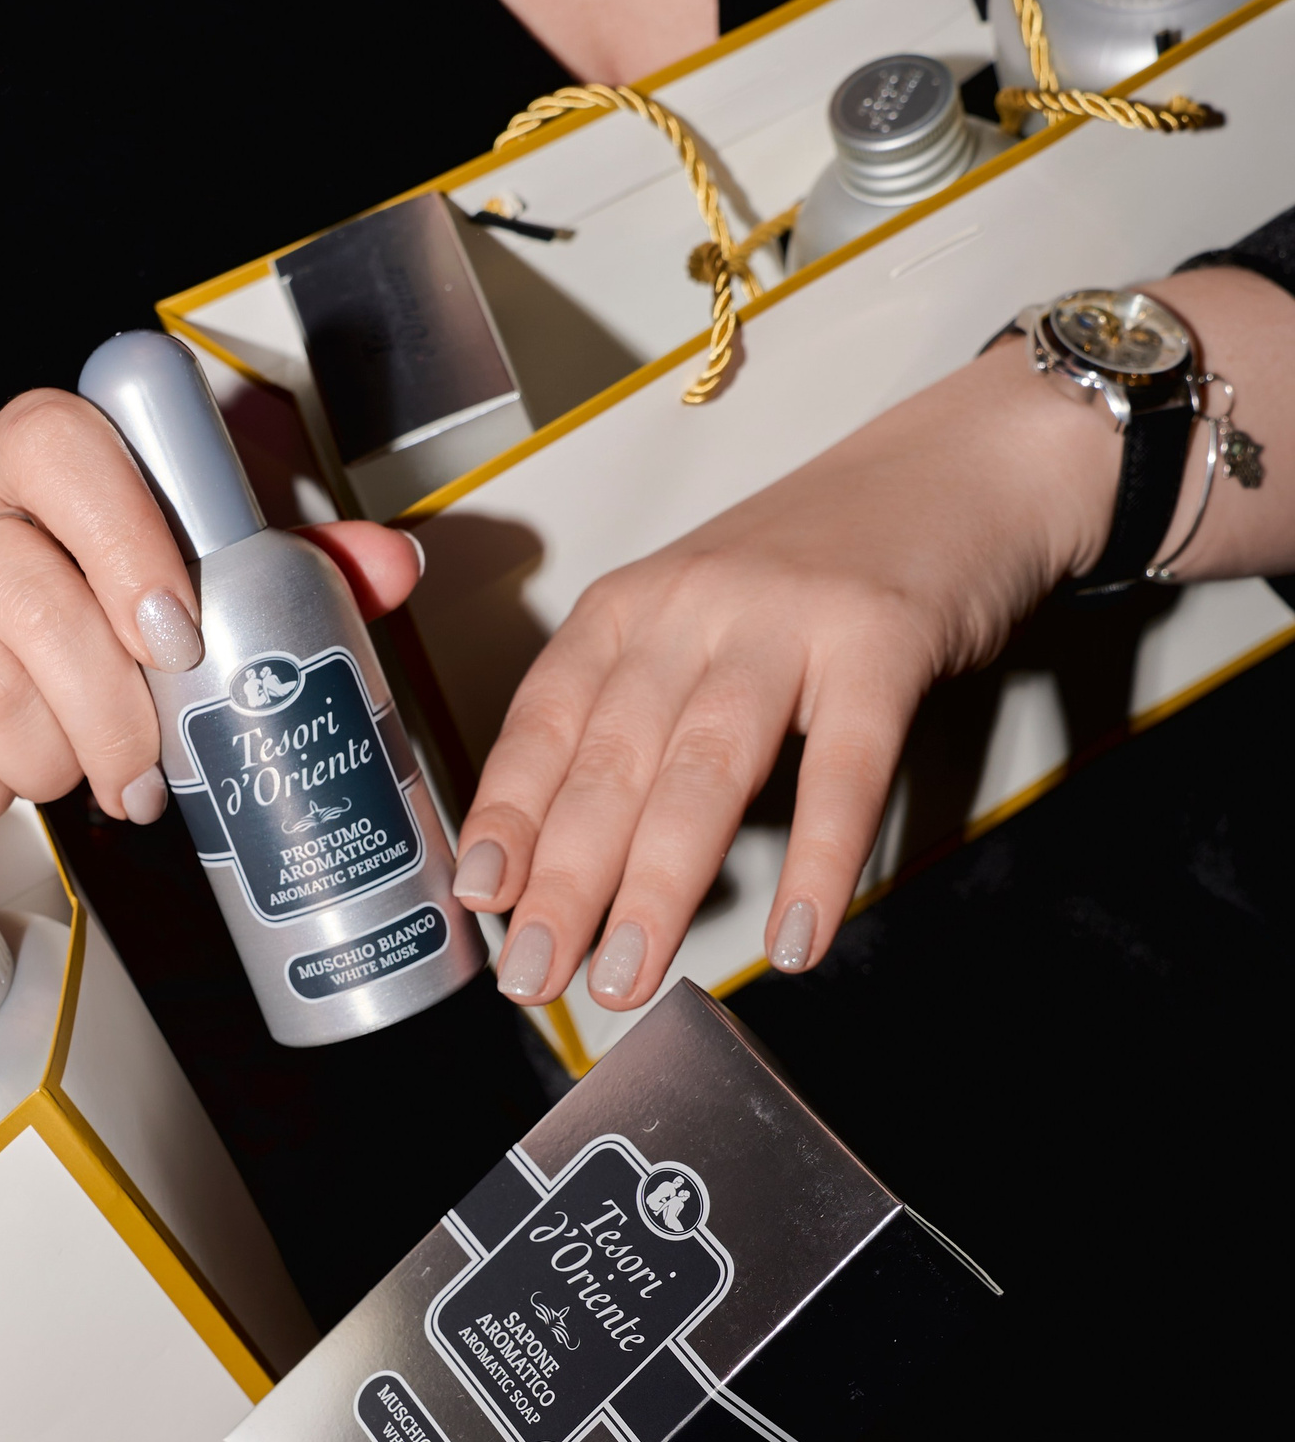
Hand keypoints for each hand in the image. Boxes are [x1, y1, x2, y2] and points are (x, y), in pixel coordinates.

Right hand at [0, 390, 421, 871]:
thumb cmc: (25, 643)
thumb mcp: (138, 593)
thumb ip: (264, 571)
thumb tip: (393, 563)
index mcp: (10, 462)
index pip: (56, 443)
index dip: (129, 538)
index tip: (179, 634)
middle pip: (30, 590)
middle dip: (114, 706)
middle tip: (146, 764)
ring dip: (53, 758)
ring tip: (71, 771)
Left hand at [450, 339, 1122, 1009]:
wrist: (961, 466)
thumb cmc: (817, 568)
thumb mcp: (696, 622)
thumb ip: (638, 716)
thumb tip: (570, 855)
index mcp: (630, 607)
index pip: (544, 723)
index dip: (507, 815)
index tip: (481, 897)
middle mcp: (691, 607)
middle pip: (610, 762)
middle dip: (564, 881)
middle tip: (536, 971)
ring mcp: (786, 622)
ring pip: (703, 770)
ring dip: (658, 886)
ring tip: (628, 975)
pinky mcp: (883, 642)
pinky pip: (844, 771)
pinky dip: (816, 863)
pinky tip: (794, 938)